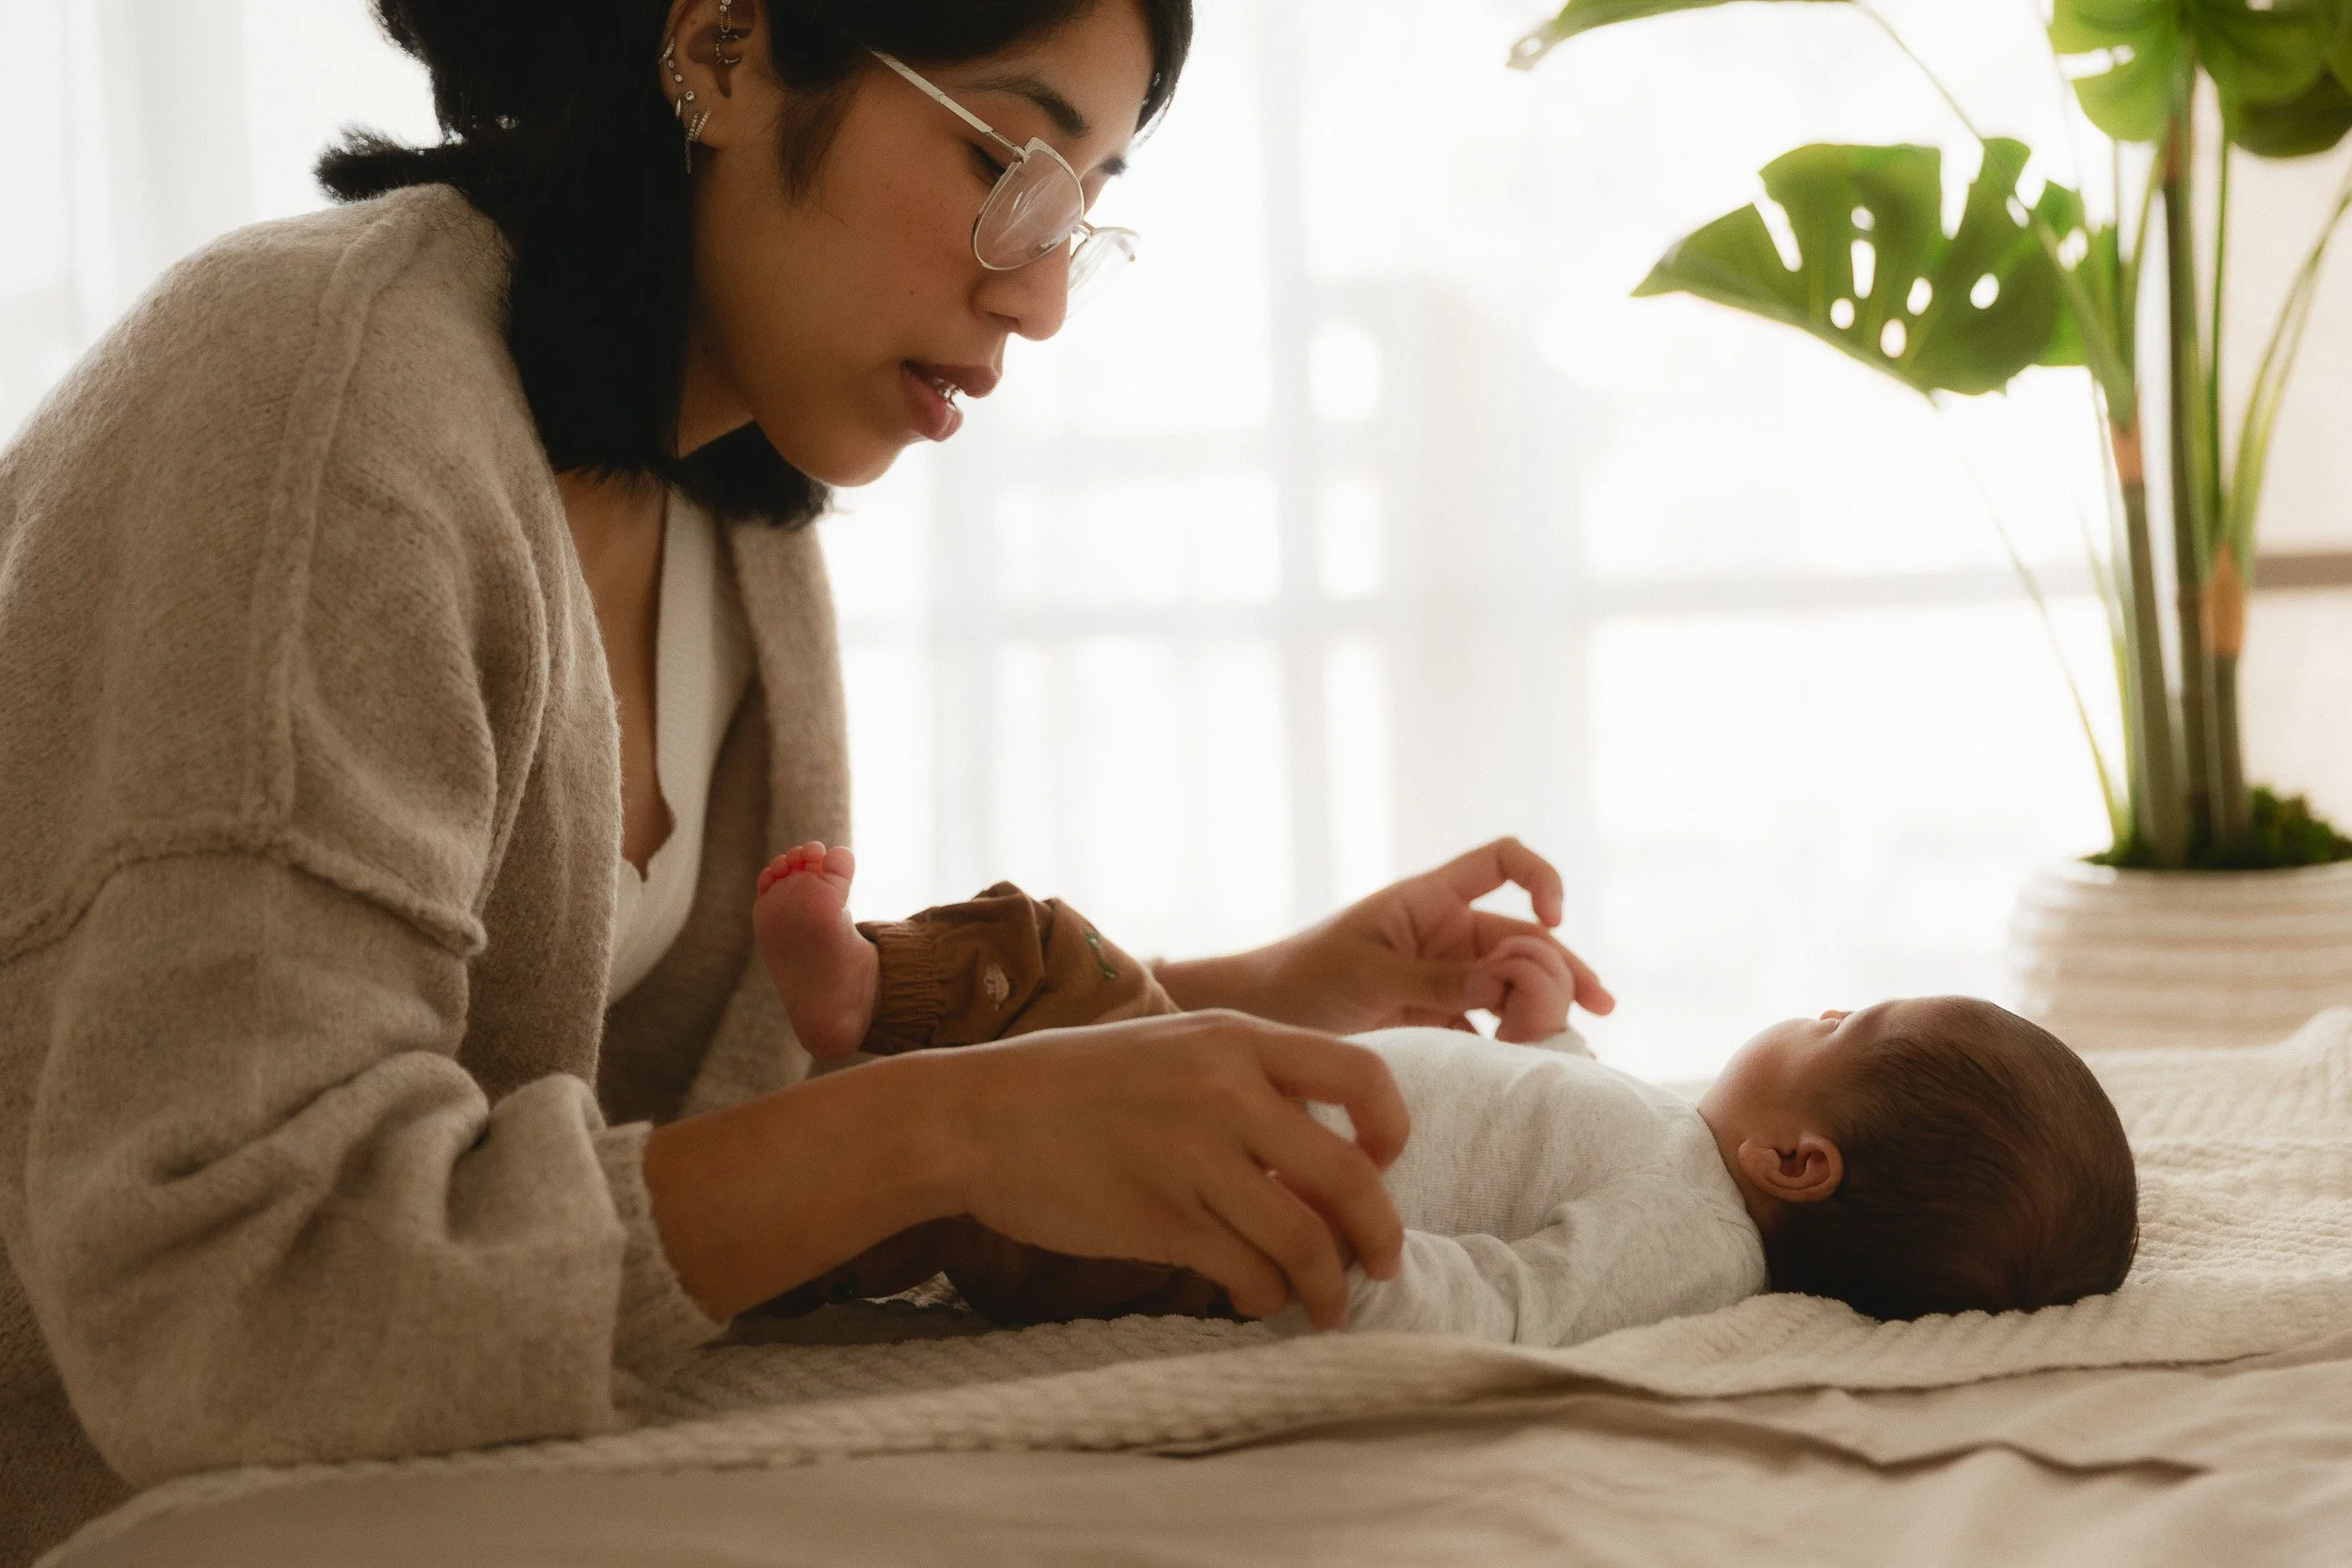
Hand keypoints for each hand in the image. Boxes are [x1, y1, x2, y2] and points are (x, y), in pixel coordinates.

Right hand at [937, 1011, 1409, 1329]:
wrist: (972, 1117)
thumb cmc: (1073, 1085)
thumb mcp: (1172, 1048)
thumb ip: (1247, 1085)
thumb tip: (1325, 1160)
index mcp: (1235, 1038)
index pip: (1364, 1077)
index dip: (1392, 1129)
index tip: (1381, 1163)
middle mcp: (1226, 1093)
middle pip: (1352, 1176)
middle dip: (1381, 1233)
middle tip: (1383, 1263)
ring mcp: (1193, 1158)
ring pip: (1306, 1240)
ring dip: (1328, 1286)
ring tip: (1324, 1306)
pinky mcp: (1159, 1220)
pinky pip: (1247, 1273)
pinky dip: (1265, 1298)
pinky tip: (1253, 1300)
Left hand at [1164, 838, 1612, 1035]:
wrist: (1264, 1024)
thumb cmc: (1304, 980)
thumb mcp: (1368, 976)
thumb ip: (1435, 979)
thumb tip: (1507, 980)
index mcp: (1432, 900)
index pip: (1503, 862)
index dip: (1541, 879)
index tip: (1552, 921)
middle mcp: (1449, 934)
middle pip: (1528, 939)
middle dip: (1564, 970)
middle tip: (1589, 1010)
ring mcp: (1449, 979)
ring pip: (1520, 987)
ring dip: (1550, 1011)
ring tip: (1571, 1044)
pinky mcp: (1442, 1020)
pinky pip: (1494, 1027)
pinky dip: (1518, 1044)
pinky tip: (1542, 1068)